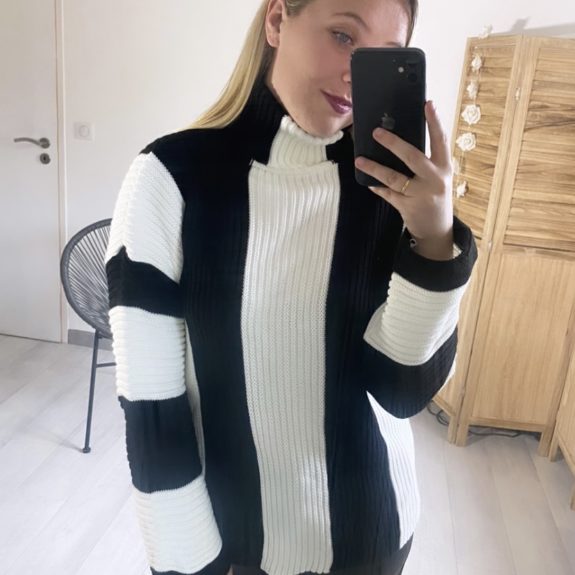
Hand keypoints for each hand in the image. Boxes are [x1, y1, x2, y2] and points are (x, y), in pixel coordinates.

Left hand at [354, 101, 453, 259]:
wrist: (437, 229)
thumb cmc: (434, 195)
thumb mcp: (437, 177)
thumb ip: (425, 162)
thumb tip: (398, 142)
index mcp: (444, 167)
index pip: (441, 140)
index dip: (435, 122)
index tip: (428, 104)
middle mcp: (435, 179)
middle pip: (413, 156)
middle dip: (393, 143)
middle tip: (376, 132)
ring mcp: (421, 194)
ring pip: (394, 177)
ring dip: (374, 168)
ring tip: (360, 160)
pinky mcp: (408, 207)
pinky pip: (388, 194)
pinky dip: (377, 187)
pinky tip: (368, 182)